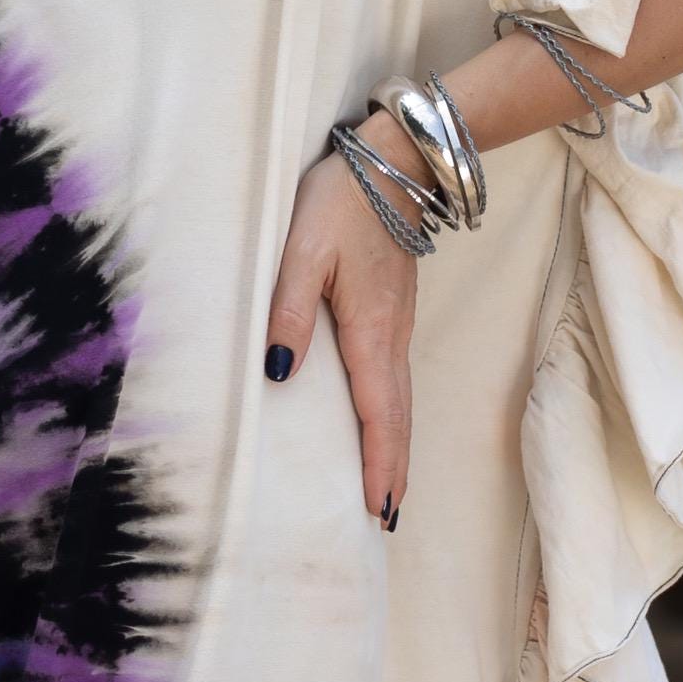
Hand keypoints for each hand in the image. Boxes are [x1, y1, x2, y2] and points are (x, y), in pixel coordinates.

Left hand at [263, 135, 418, 529]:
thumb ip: (288, 310)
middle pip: (397, 417)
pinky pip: (398, 377)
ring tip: (389, 488)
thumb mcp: (302, 250)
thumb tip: (280, 374)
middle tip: (386, 520)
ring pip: (401, 398)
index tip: (379, 510)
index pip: (377, 413)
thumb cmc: (344, 201)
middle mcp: (392, 336)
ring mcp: (399, 323)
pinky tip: (384, 419)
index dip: (379, 464)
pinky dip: (395, 413)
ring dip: (396, 445)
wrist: (397, 161)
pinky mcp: (396, 309)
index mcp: (370, 331)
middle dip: (393, 469)